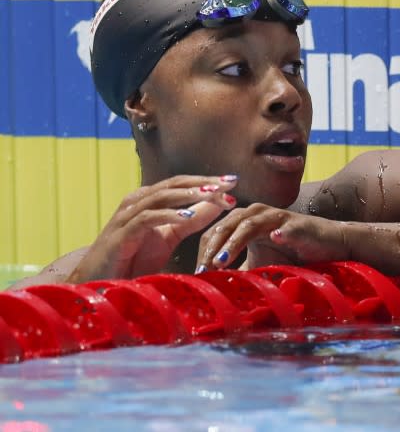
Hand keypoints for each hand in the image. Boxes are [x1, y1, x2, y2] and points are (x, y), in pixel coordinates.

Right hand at [67, 175, 238, 281]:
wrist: (99, 283)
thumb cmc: (134, 260)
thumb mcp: (169, 237)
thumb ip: (191, 220)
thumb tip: (218, 203)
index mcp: (150, 201)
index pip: (183, 184)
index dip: (208, 181)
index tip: (234, 182)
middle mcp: (138, 202)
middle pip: (175, 184)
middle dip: (204, 182)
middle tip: (231, 182)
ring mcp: (127, 216)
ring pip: (161, 196)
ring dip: (189, 194)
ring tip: (213, 194)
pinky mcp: (121, 235)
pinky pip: (146, 218)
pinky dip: (168, 215)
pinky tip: (187, 218)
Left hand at [194, 203, 351, 272]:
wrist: (329, 246)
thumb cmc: (294, 254)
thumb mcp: (261, 265)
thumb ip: (240, 272)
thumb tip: (215, 290)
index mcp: (244, 222)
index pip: (215, 233)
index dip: (204, 252)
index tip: (197, 275)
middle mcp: (256, 214)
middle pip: (225, 226)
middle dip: (212, 250)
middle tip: (203, 271)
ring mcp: (277, 217)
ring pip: (247, 224)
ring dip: (233, 243)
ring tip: (221, 262)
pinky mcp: (297, 223)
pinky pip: (285, 227)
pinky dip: (279, 233)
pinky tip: (274, 240)